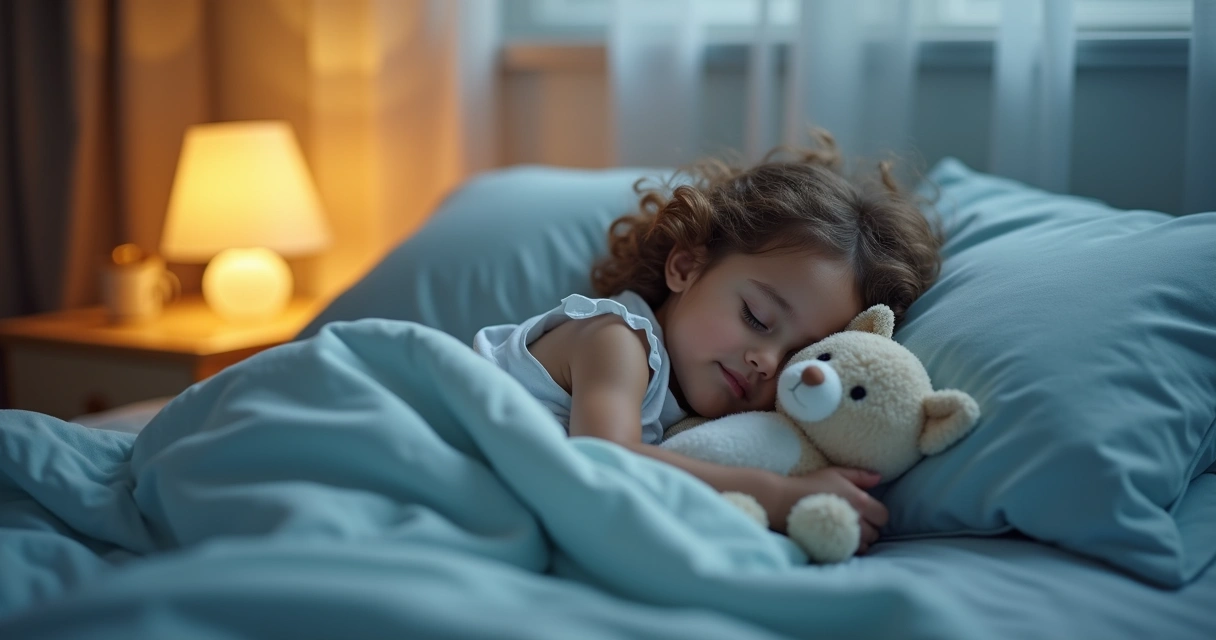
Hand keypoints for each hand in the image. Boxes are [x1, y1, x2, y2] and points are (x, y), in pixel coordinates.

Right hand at [758, 467, 888, 553]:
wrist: (783, 502)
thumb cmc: (808, 485)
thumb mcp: (834, 472)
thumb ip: (859, 475)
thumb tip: (879, 477)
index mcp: (861, 502)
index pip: (883, 516)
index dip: (876, 514)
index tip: (865, 512)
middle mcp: (857, 521)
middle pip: (876, 533)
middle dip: (868, 528)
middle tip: (854, 522)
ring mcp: (845, 537)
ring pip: (865, 546)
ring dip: (859, 541)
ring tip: (846, 533)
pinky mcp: (833, 548)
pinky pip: (850, 554)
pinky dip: (847, 549)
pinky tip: (837, 540)